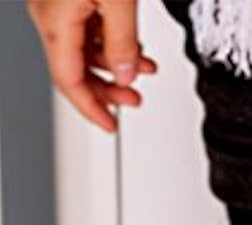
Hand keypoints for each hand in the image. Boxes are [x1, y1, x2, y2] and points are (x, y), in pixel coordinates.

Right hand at [29, 0, 156, 133]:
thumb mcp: (119, 1)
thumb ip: (123, 43)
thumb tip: (125, 77)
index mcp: (54, 22)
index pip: (68, 82)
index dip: (92, 109)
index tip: (110, 126)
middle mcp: (49, 15)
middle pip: (75, 70)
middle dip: (109, 89)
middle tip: (134, 100)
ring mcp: (55, 5)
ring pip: (83, 52)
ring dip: (117, 66)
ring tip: (144, 70)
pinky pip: (87, 31)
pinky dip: (112, 44)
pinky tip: (133, 48)